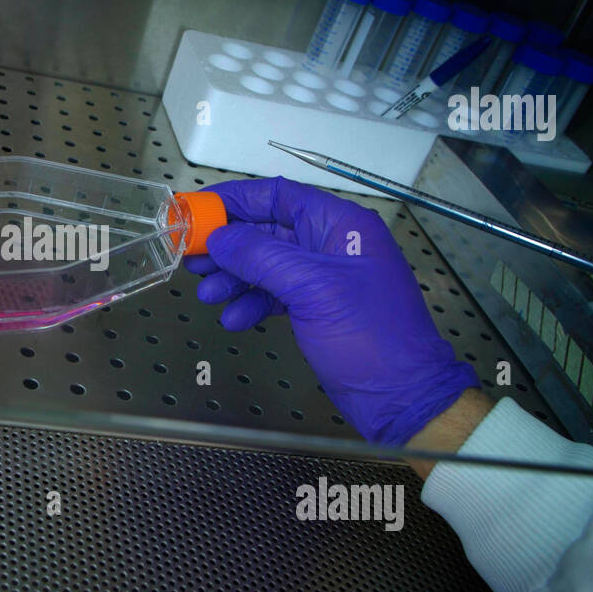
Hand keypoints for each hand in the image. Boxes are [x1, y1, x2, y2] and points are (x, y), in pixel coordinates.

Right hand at [185, 177, 478, 444]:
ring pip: (266, 264)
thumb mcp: (312, 288)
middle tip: (192, 254)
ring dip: (234, 277)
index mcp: (341, 226)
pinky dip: (251, 303)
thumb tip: (221, 238)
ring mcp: (324, 278)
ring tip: (208, 292)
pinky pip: (274, 294)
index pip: (280, 195)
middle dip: (228, 243)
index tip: (200, 208)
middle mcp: (332, 246)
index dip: (236, 199)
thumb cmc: (375, 339)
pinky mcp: (316, 309)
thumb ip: (262, 257)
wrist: (400, 396)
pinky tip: (235, 317)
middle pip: (267, 230)